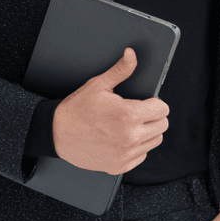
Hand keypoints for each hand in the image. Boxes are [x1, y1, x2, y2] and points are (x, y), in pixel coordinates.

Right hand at [52, 48, 168, 174]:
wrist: (56, 134)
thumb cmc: (76, 109)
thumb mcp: (98, 85)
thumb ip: (120, 70)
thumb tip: (131, 54)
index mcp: (128, 115)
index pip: (163, 109)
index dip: (155, 103)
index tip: (146, 103)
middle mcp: (129, 136)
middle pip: (162, 125)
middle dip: (153, 116)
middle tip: (138, 113)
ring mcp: (124, 153)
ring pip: (155, 141)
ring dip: (147, 132)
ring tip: (130, 125)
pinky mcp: (118, 165)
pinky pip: (142, 156)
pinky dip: (137, 148)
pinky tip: (123, 138)